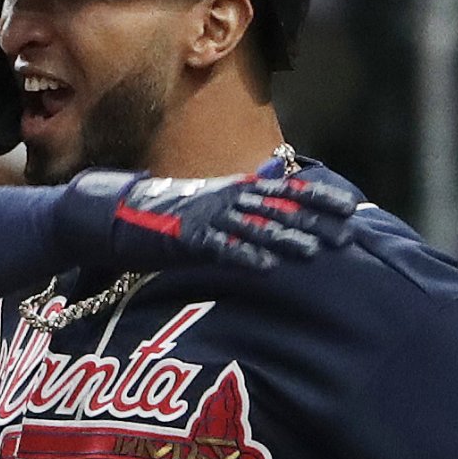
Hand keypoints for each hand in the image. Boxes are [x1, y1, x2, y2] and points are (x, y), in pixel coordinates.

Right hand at [61, 155, 357, 275]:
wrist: (105, 216)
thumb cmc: (156, 222)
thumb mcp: (205, 219)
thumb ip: (235, 222)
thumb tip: (268, 231)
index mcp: (230, 193)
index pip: (283, 190)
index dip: (318, 196)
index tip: (352, 205)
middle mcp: (221, 200)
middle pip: (278, 206)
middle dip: (315, 218)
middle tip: (350, 229)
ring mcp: (203, 217)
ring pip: (253, 227)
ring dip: (286, 240)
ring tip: (316, 252)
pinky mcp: (181, 238)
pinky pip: (217, 248)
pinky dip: (242, 257)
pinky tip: (266, 268)